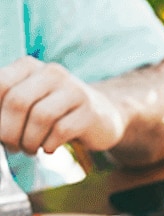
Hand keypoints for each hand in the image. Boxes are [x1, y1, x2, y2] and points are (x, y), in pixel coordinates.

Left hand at [0, 56, 124, 154]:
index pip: (1, 84)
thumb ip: (5, 107)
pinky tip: (49, 148)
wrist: (100, 115)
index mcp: (29, 66)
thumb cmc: (54, 111)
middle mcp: (52, 73)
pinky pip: (62, 131)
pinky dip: (49, 145)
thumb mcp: (27, 102)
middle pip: (18, 102)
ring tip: (30, 149)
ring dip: (29, 141)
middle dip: (9, 132)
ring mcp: (74, 90)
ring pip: (40, 117)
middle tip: (12, 146)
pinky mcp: (90, 111)